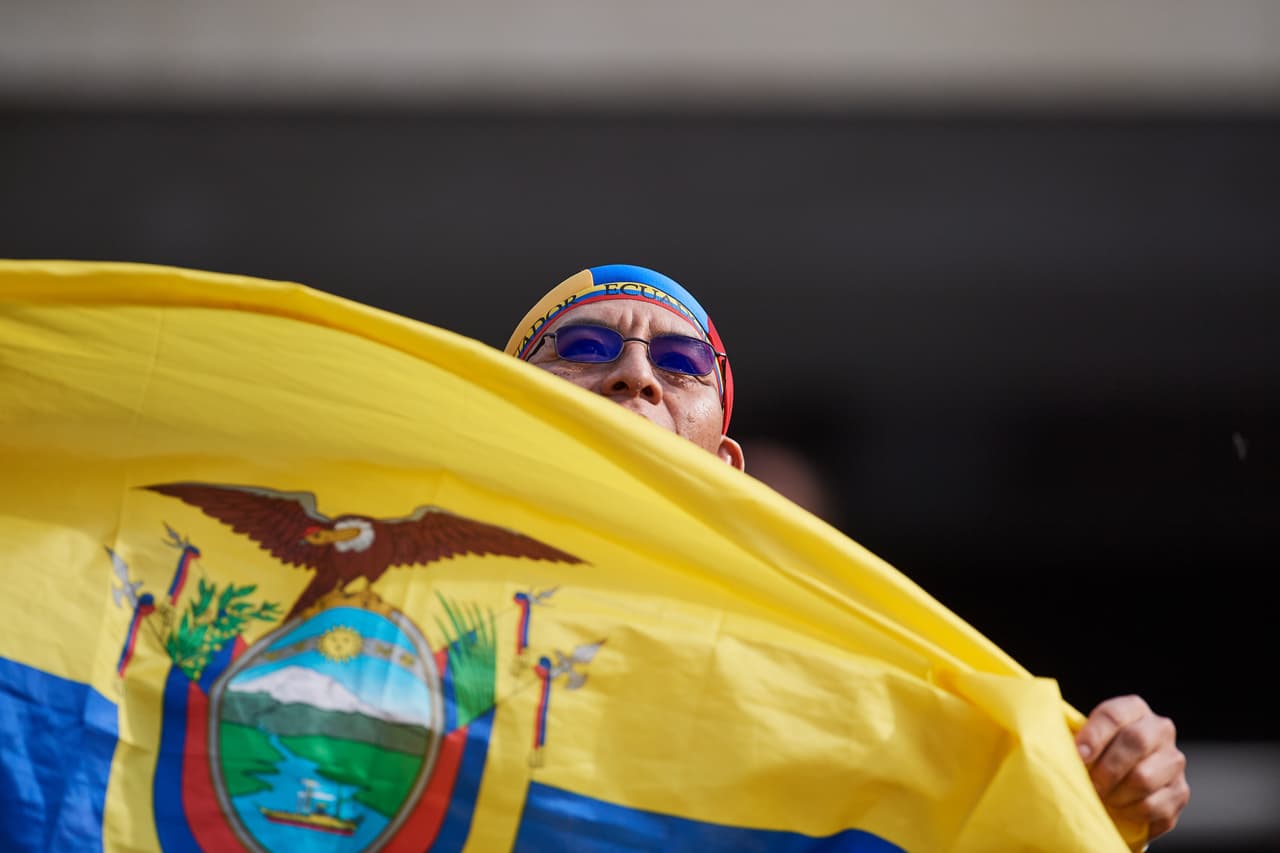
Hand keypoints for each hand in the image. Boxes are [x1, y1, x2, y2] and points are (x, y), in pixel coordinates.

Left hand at [1075, 694, 1189, 842]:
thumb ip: (1070, 733)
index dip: (1093, 736)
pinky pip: (1155, 806)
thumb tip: (1046, 740)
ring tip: (1103, 798)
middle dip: (1106, 769)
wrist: (1120, 784)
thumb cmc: (1094, 755)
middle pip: (1136, 742)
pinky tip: (1120, 810)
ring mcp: (1174, 760)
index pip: (1113, 715)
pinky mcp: (1180, 792)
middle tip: (1090, 785)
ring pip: (1145, 777)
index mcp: (1133, 708)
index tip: (1078, 757)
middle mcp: (1160, 729)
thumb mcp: (1083, 738)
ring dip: (1117, 794)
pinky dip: (1132, 812)